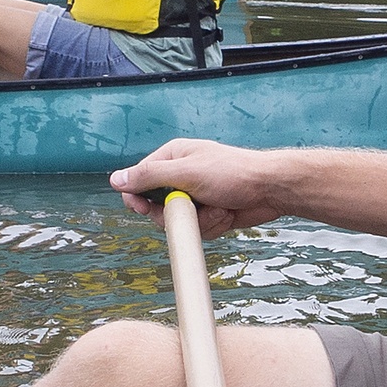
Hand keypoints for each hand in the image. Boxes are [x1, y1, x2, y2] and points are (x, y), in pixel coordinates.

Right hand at [113, 140, 294, 236]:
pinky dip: (212, 225)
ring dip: (200, 221)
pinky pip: (197, 228)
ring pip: (179, 221)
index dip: (138, 198)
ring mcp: (196, 195)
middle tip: (191, 209)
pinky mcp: (209, 212)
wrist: (271, 189)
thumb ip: (149, 176)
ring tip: (220, 208)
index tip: (143, 209)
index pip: (140, 179)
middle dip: (176, 214)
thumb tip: (116, 179)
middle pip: (157, 206)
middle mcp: (182, 175)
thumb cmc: (233, 173)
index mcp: (173, 157)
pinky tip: (227, 214)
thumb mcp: (186, 173)